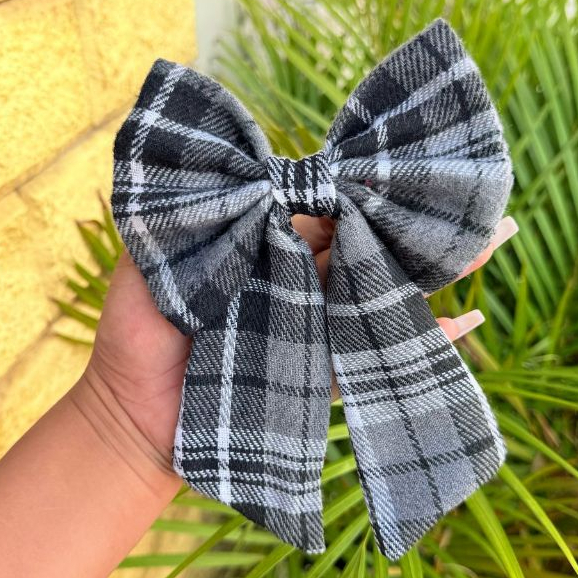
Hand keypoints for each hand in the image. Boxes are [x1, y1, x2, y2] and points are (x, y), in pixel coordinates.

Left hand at [82, 215, 517, 472]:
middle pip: (355, 247)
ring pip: (372, 294)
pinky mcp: (317, 373)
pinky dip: (416, 342)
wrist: (133, 415)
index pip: (312, 213)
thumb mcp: (149, 267)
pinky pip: (370, 356)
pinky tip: (467, 324)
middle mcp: (291, 283)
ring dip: (427, 273)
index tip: (384, 175)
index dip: (348, 193)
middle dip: (402, 224)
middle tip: (454, 199)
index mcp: (256, 251)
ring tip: (485, 241)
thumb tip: (248, 187)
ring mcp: (309, 327)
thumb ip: (189, 223)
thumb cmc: (135, 336)